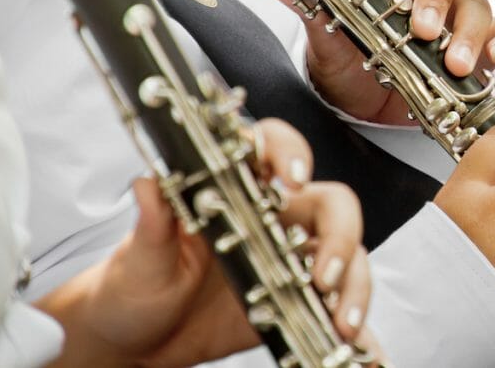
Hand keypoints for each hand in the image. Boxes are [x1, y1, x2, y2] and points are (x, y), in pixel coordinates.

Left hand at [39, 120, 375, 366]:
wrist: (138, 340)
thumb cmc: (135, 286)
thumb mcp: (140, 258)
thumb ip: (152, 225)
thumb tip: (148, 184)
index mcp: (234, 190)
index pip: (273, 148)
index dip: (290, 152)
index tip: (292, 179)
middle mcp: (273, 217)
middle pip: (331, 204)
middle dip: (340, 234)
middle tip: (323, 274)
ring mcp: (292, 257)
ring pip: (347, 253)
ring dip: (354, 284)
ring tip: (342, 323)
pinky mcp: (299, 297)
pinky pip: (338, 303)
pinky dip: (356, 324)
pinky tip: (358, 346)